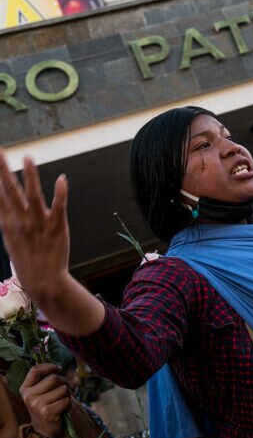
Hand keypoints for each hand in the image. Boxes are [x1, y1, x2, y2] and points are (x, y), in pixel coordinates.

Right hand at [0, 152, 69, 305]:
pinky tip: (62, 179)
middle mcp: (21, 220)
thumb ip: (7, 217)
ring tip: (28, 157)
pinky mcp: (58, 227)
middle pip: (9, 191)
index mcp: (7, 223)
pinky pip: (59, 207)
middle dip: (3, 170)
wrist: (43, 280)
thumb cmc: (27, 258)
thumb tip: (3, 200)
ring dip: (31, 176)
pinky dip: (60, 193)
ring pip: (33, 195)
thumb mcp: (9, 237)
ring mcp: (39, 223)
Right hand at [20, 364, 70, 437]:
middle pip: (54, 378)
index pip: (35, 370)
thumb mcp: (41, 392)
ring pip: (63, 389)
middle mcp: (29, 396)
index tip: (59, 369)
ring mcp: (37, 405)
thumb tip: (60, 368)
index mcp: (25, 389)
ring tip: (60, 402)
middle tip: (63, 390)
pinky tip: (62, 409)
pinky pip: (67, 400)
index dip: (50, 366)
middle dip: (64, 382)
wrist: (44, 430)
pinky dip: (68, 404)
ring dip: (67, 394)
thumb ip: (47, 379)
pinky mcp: (48, 412)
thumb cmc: (46, 406)